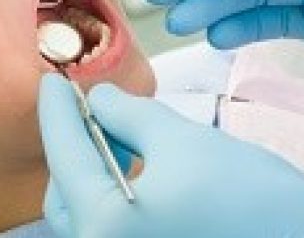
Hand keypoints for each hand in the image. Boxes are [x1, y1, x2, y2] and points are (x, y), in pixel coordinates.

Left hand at [38, 73, 303, 237]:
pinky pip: (108, 221)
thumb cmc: (251, 197)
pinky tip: (130, 160)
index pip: (63, 156)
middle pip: (65, 189)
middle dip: (71, 141)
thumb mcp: (182, 140)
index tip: (51, 81)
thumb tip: (99, 100)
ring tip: (114, 127)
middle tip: (84, 102)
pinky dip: (110, 187)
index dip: (55, 112)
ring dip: (91, 164)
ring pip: (84, 208)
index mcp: (104, 224)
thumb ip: (129, 115)